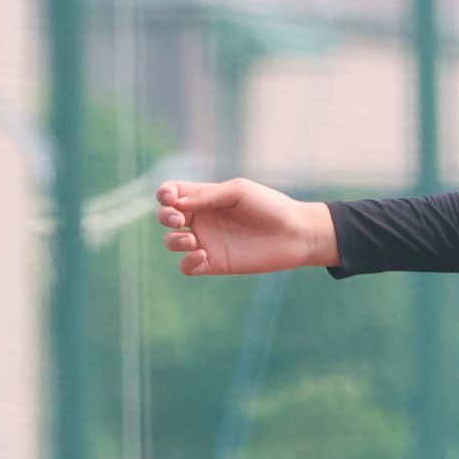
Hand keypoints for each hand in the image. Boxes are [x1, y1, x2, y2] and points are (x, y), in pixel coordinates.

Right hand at [157, 177, 337, 275]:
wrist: (295, 233)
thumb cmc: (269, 206)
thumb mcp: (238, 191)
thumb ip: (207, 195)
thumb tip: (178, 204)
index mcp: (205, 197)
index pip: (172, 193)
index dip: (164, 194)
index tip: (171, 199)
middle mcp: (203, 219)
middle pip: (166, 217)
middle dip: (165, 217)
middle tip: (180, 219)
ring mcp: (207, 242)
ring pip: (171, 242)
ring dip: (174, 240)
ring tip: (193, 240)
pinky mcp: (215, 263)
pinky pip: (187, 267)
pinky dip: (187, 262)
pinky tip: (202, 255)